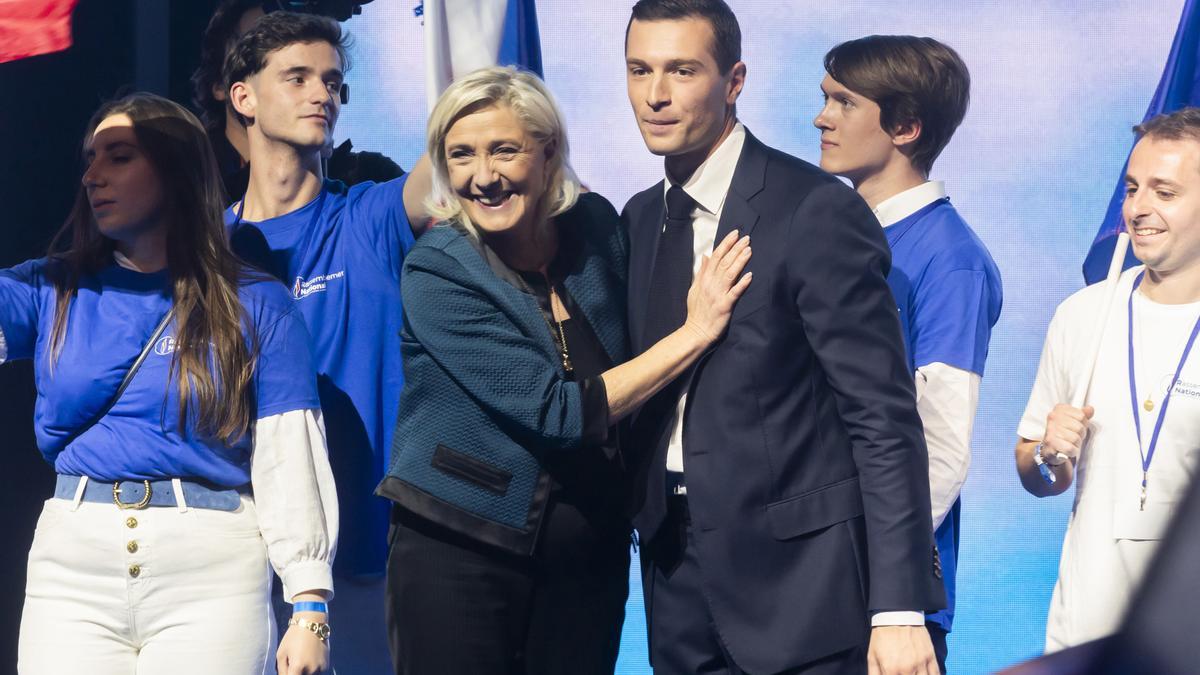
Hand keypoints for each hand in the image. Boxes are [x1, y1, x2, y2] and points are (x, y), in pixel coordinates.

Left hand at [276, 614, 329, 674]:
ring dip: (304, 672)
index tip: (288, 670)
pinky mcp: (326, 665)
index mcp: (298, 666)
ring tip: (302, 659)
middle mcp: (311, 669)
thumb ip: (281, 670)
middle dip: (295, 672)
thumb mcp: (281, 653)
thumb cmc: (294, 636)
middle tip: (293, 661)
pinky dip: (312, 669)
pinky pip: (317, 673)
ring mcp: (320, 668)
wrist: (312, 623)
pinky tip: (309, 658)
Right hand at [682, 230, 751, 344]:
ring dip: (740, 261)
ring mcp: (718, 294)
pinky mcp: (725, 306)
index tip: (734, 234)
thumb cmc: (696, 311)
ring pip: (730, 274)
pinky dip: (742, 284)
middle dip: (735, 249)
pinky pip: (735, 293)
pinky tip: (750, 275)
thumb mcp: (694, 288)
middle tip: (746, 238)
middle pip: (724, 262)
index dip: (725, 244)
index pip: (715, 257)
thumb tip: (705, 256)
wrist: (697, 331)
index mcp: (704, 279)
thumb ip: (701, 272)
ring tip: (749, 250)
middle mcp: (711, 284)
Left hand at [867, 625, 937, 674]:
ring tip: (914, 674)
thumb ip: (875, 674)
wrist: (897, 615)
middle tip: (904, 674)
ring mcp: (921, 663)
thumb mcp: (872, 656)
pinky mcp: (930, 656)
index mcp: (891, 670)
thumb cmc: (882, 636)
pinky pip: (936, 674)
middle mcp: (908, 669)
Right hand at [1043, 404, 1093, 460]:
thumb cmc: (1063, 433)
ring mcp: (1051, 429)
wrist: (1049, 448)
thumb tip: (1090, 409)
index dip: (1082, 424)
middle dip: (1079, 435)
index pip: (1081, 416)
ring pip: (1075, 438)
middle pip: (1079, 427)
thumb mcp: (1074, 421)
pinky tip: (1067, 449)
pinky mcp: (1050, 442)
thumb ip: (1083, 414)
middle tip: (1072, 437)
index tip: (1075, 427)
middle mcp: (1053, 417)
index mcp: (1059, 409)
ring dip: (1075, 444)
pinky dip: (1071, 451)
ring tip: (1069, 443)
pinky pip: (1070, 448)